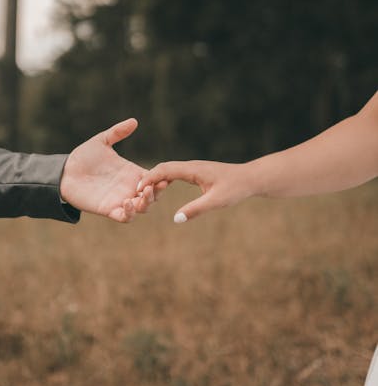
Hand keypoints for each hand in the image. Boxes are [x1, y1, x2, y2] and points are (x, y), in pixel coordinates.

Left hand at [60, 118, 163, 222]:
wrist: (65, 171)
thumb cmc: (83, 157)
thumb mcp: (102, 141)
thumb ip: (117, 132)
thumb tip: (134, 121)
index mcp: (132, 172)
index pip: (154, 178)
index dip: (162, 177)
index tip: (165, 173)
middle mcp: (129, 188)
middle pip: (154, 196)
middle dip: (159, 191)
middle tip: (157, 184)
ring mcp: (120, 200)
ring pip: (143, 208)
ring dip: (147, 202)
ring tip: (144, 192)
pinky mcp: (109, 209)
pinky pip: (125, 217)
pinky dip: (130, 213)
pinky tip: (128, 202)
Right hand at [137, 160, 253, 222]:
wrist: (249, 179)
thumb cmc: (235, 188)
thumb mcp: (216, 201)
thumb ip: (196, 210)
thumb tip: (176, 219)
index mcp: (193, 169)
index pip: (165, 170)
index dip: (150, 179)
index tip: (138, 190)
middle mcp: (191, 166)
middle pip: (163, 167)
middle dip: (148, 178)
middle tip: (135, 193)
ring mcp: (193, 168)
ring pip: (168, 170)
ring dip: (155, 179)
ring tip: (143, 192)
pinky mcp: (196, 173)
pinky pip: (175, 174)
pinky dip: (164, 180)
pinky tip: (160, 189)